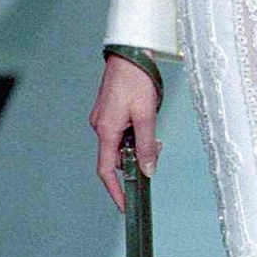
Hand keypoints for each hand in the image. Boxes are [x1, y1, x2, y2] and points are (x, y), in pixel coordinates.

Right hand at [89, 55, 161, 210]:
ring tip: (154, 133)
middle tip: (156, 152)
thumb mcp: (147, 115)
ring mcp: (103, 118)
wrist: (128, 52)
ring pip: (121, 144)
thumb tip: (148, 170)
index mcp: (106, 130)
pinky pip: (121, 132)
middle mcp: (100, 126)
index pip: (107, 171)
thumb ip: (147, 145)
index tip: (125, 205)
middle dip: (136, 161)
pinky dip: (134, 134)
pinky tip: (146, 123)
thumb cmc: (135, 79)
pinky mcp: (109, 111)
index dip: (116, 191)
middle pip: (117, 157)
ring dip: (138, 145)